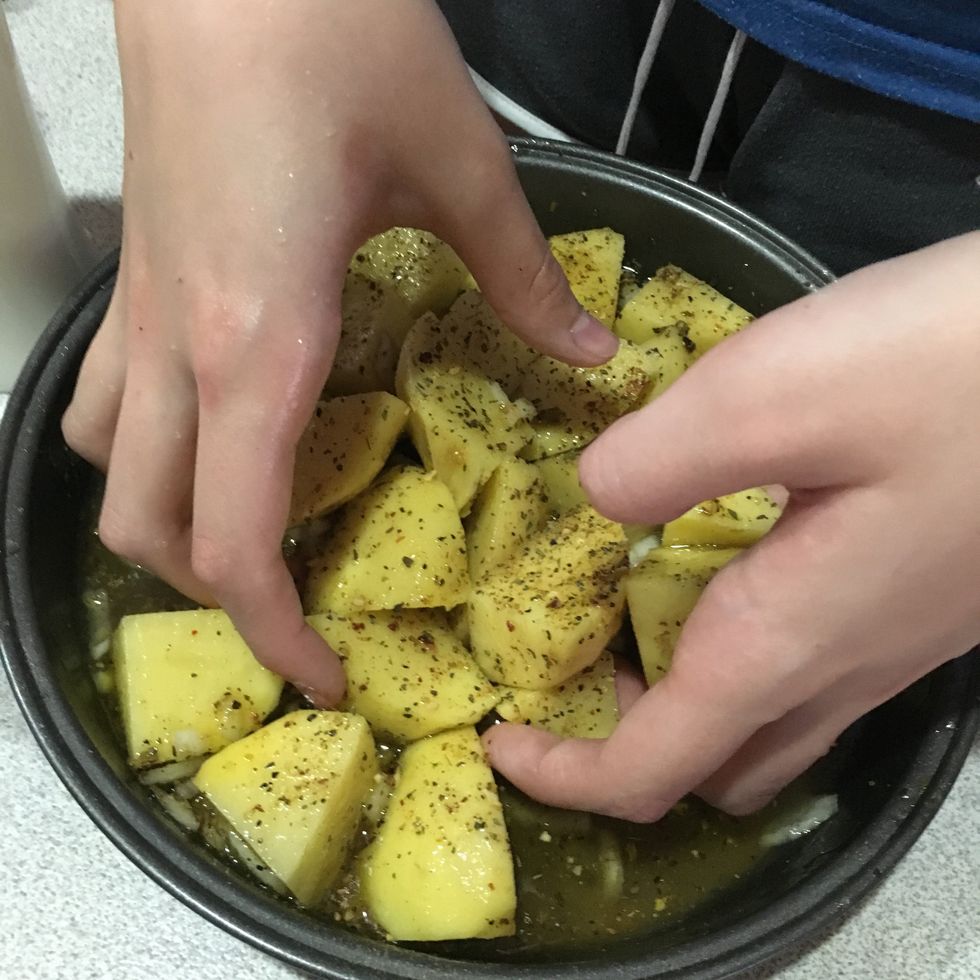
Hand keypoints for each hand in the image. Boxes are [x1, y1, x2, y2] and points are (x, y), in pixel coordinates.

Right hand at [61, 0, 615, 702]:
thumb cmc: (332, 33)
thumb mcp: (456, 164)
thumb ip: (523, 277)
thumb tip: (593, 354)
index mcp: (263, 342)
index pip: (236, 541)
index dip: (275, 631)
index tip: (325, 674)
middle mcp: (182, 347)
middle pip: (154, 529)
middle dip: (222, 597)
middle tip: (303, 610)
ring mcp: (143, 310)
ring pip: (111, 471)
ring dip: (172, 530)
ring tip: (254, 539)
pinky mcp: (136, 273)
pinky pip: (110, 397)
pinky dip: (149, 449)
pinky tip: (216, 433)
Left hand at [485, 232, 979, 819]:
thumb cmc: (965, 367)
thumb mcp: (779, 392)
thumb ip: (660, 456)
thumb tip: (595, 494)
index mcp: (786, 639)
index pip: (652, 769)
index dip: (565, 772)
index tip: (501, 737)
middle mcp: (846, 663)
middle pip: (714, 760)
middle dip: (627, 737)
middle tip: (571, 661)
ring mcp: (899, 636)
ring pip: (771, 718)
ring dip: (687, 692)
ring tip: (631, 609)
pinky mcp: (928, 589)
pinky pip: (816, 659)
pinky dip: (744, 641)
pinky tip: (728, 550)